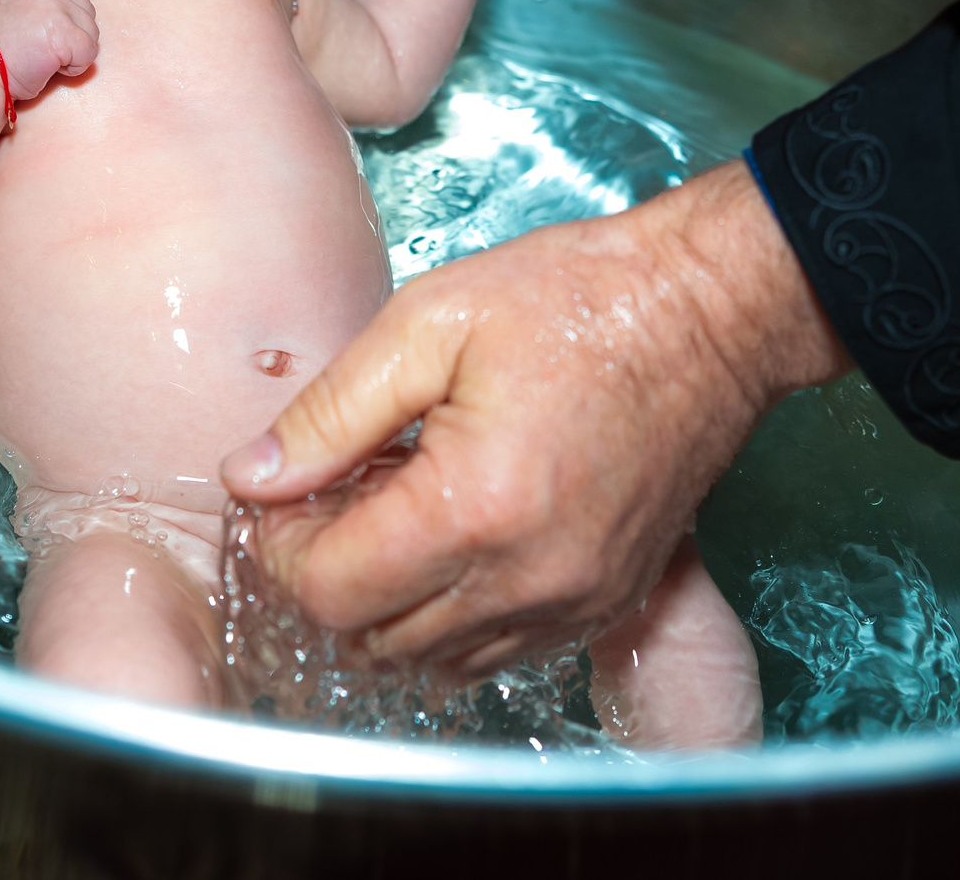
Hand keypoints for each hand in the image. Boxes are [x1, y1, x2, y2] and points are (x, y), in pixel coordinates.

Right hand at [0, 0, 97, 98]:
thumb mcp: (16, 5)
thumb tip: (80, 5)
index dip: (72, 4)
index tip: (52, 24)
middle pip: (86, 7)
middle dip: (72, 32)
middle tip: (40, 45)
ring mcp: (51, 5)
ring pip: (91, 30)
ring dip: (73, 51)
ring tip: (43, 55)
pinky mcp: (61, 31)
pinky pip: (89, 52)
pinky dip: (75, 67)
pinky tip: (50, 66)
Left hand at [218, 162, 849, 674]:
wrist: (708, 313)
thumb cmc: (574, 299)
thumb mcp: (429, 323)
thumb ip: (329, 412)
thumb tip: (250, 476)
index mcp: (474, 507)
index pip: (329, 592)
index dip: (281, 548)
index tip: (284, 493)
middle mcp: (527, 578)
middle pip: (371, 641)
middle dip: (326, 577)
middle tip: (329, 497)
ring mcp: (574, 602)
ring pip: (430, 661)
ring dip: (385, 605)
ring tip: (390, 513)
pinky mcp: (605, 603)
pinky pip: (495, 651)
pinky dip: (450, 617)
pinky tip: (449, 540)